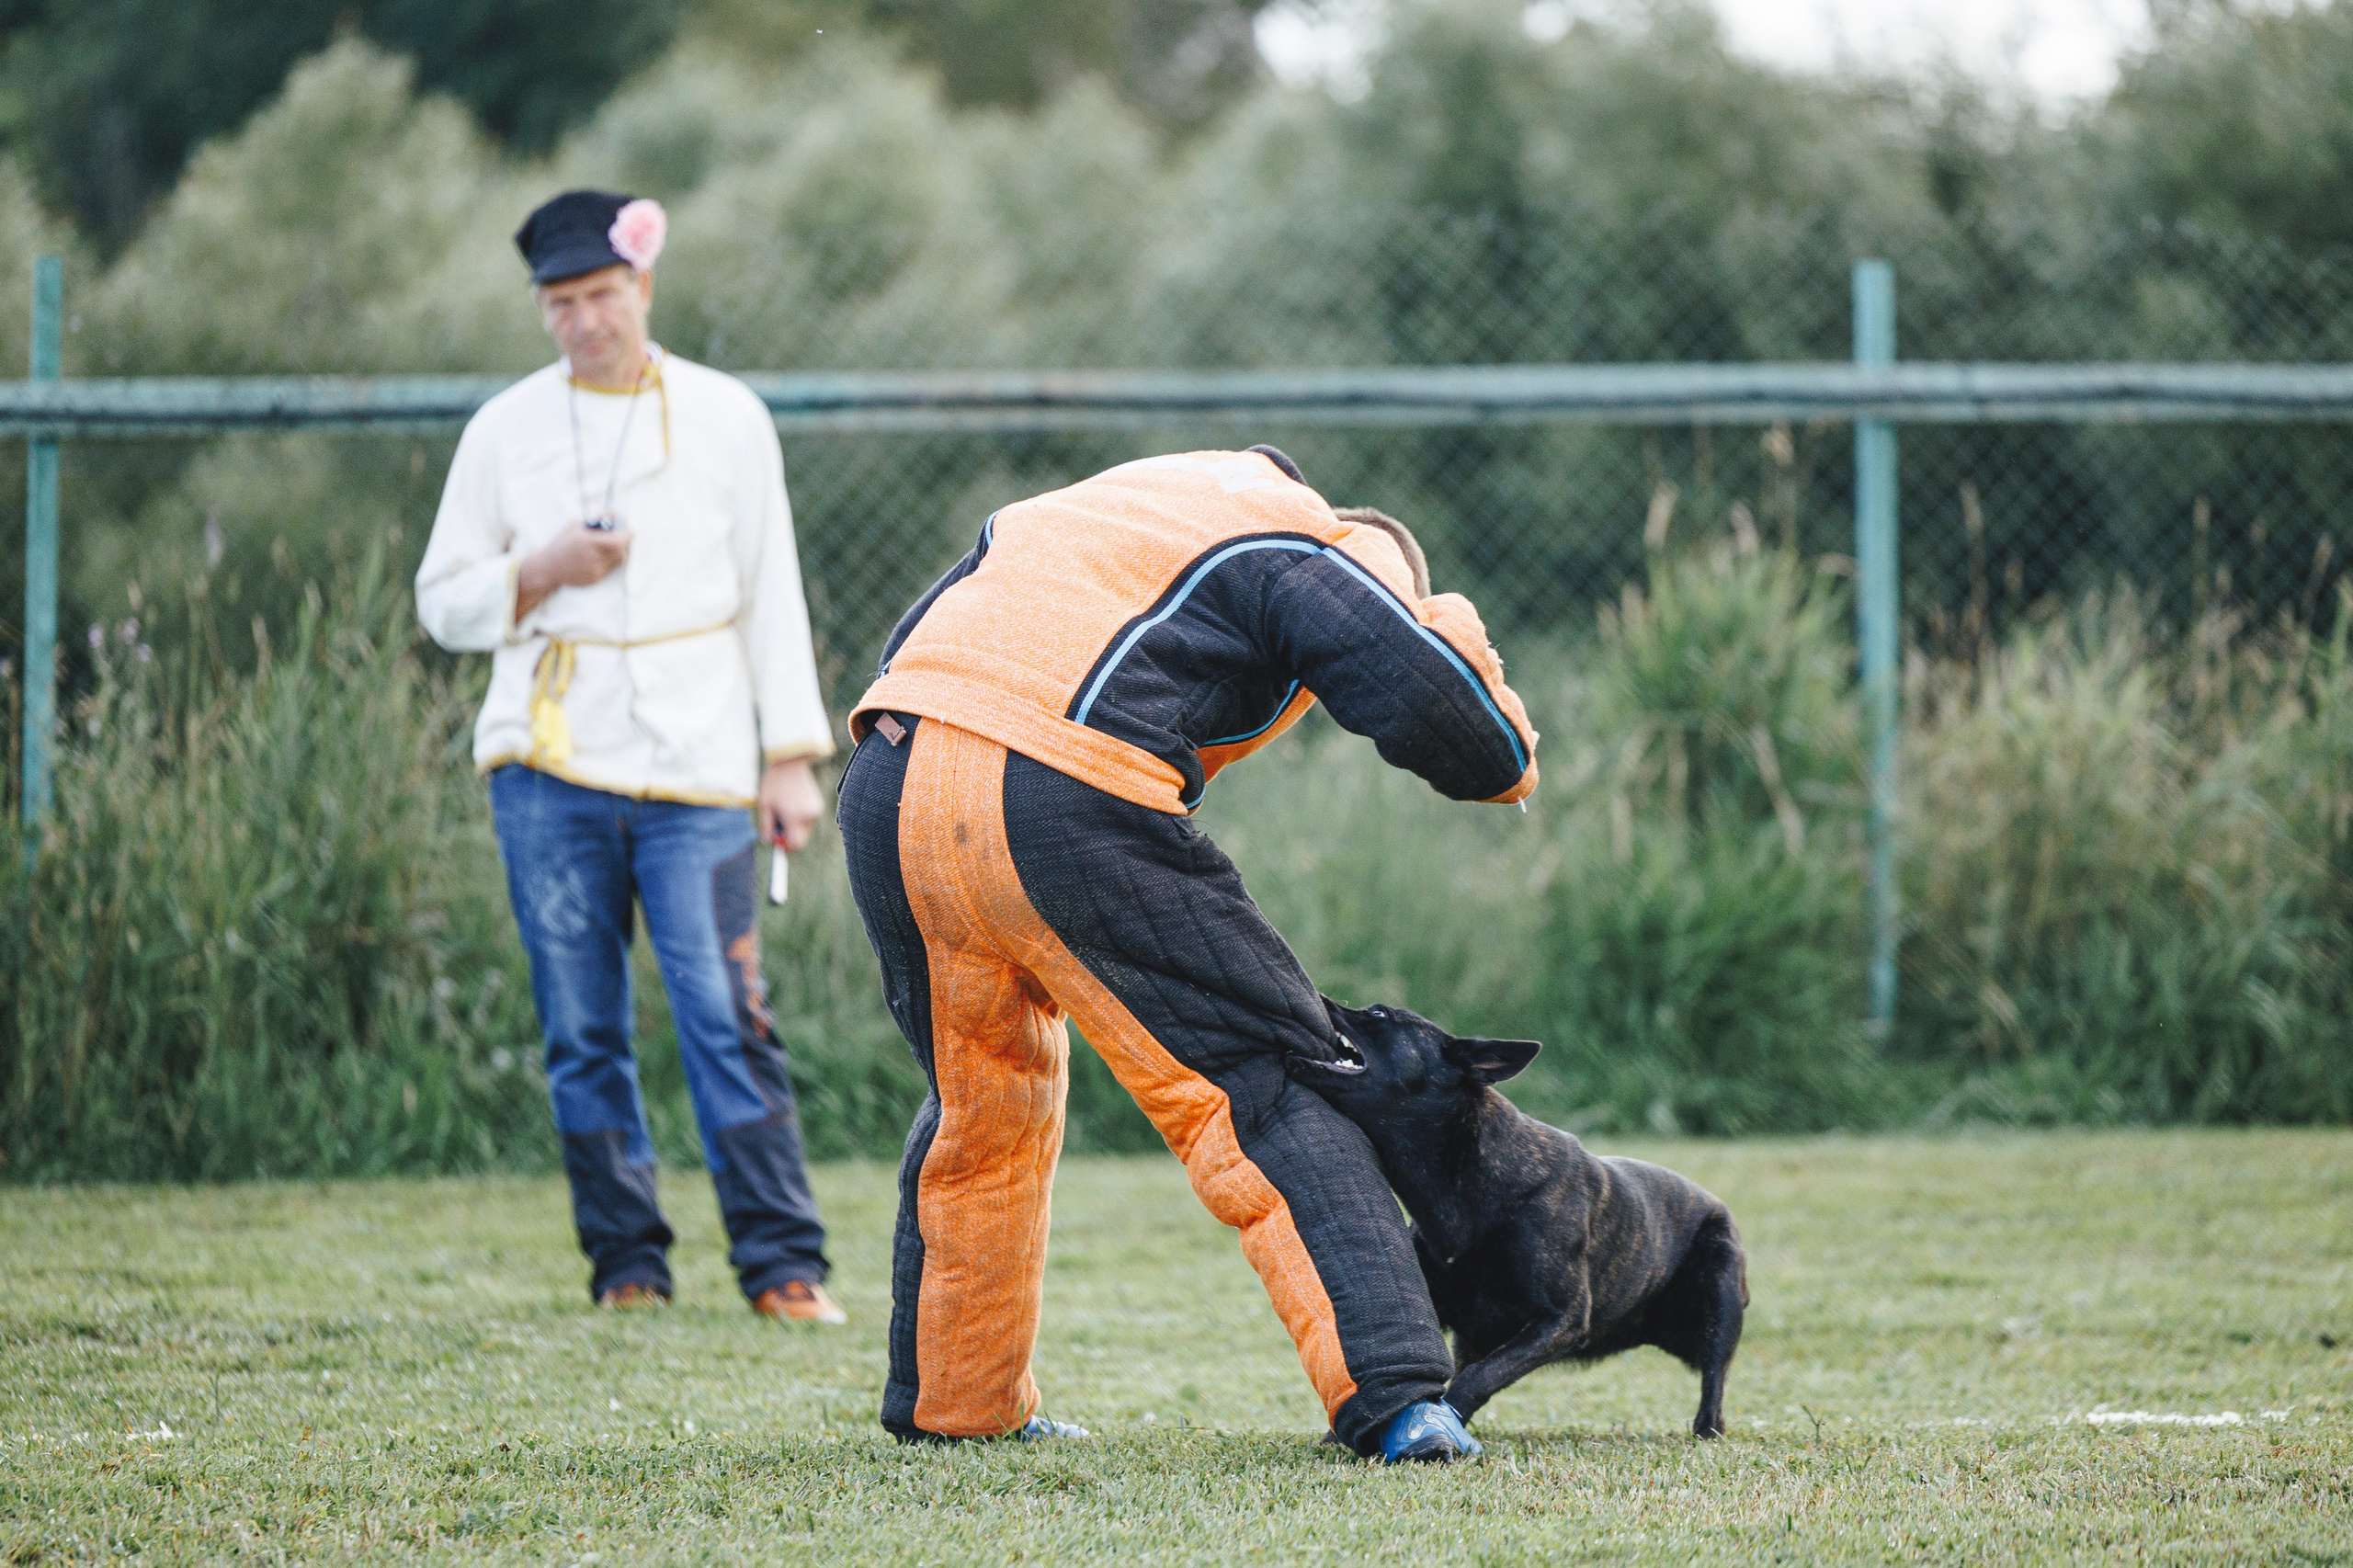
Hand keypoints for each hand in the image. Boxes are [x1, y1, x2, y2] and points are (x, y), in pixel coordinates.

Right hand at [515, 523, 632, 618]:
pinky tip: (596, 557)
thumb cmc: (561, 543)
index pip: (618, 541)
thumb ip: (596, 519)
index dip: (627, 536)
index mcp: (588, 542)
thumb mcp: (576, 525)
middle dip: (623, 544)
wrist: (547, 568)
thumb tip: (616, 515)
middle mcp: (593, 558)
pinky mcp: (595, 579)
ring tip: (605, 547)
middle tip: (620, 537)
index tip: (629, 531)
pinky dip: (608, 562)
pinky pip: (610, 569)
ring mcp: (595, 570)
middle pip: (621, 551)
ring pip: (617, 561)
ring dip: (616, 553)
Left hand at [758, 758, 823, 851]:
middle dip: (789, 836)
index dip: (785, 847)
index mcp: (794, 817)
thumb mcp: (765, 805)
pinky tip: (792, 802)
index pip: (794, 844)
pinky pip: (808, 819)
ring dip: (794, 826)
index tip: (777, 843)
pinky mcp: (818, 805)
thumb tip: (768, 841)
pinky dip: (800, 817)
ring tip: (785, 808)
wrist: (791, 763)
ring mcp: (815, 811)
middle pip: (801, 839)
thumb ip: (766, 826)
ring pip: (804, 830)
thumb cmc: (774, 783)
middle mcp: (808, 816)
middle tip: (777, 825)